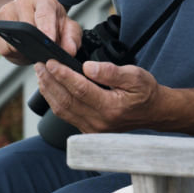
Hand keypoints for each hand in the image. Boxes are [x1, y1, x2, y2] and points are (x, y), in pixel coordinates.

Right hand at [0, 0, 80, 63]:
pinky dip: (13, 53)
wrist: (23, 13)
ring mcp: (6, 11)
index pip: (44, 13)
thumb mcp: (66, 26)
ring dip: (24, 50)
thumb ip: (72, 38)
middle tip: (46, 53)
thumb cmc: (48, 21)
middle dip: (37, 44)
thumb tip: (69, 50)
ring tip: (33, 50)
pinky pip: (3, 47)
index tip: (50, 42)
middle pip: (28, 27)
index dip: (47, 29)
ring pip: (14, 38)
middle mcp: (22, 1)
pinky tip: (20, 50)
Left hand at [35, 59, 163, 132]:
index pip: (80, 89)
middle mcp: (99, 122)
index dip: (63, 74)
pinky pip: (66, 115)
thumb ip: (111, 72)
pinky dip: (55, 100)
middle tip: (40, 65)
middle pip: (66, 101)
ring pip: (62, 110)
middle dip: (50, 81)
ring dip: (49, 91)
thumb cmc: (145, 93)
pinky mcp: (88, 130)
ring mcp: (92, 129)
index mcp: (111, 108)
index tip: (52, 62)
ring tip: (41, 74)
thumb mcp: (135, 76)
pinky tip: (51, 88)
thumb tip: (88, 67)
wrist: (153, 112)